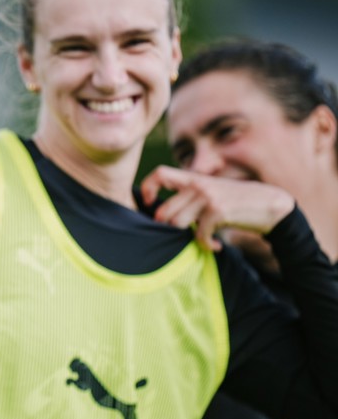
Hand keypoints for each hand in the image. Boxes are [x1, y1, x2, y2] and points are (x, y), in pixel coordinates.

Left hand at [140, 165, 294, 250]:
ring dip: (188, 236)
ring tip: (204, 238)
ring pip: (176, 223)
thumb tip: (162, 216)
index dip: (148, 188)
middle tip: (184, 233)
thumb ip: (190, 197)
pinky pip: (198, 234)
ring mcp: (207, 197)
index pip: (159, 174)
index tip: (149, 202)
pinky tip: (215, 245)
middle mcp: (197, 184)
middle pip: (164, 211)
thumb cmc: (236, 202)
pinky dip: (205, 244)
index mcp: (193, 178)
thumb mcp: (211, 192)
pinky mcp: (217, 211)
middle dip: (169, 228)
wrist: (271, 204)